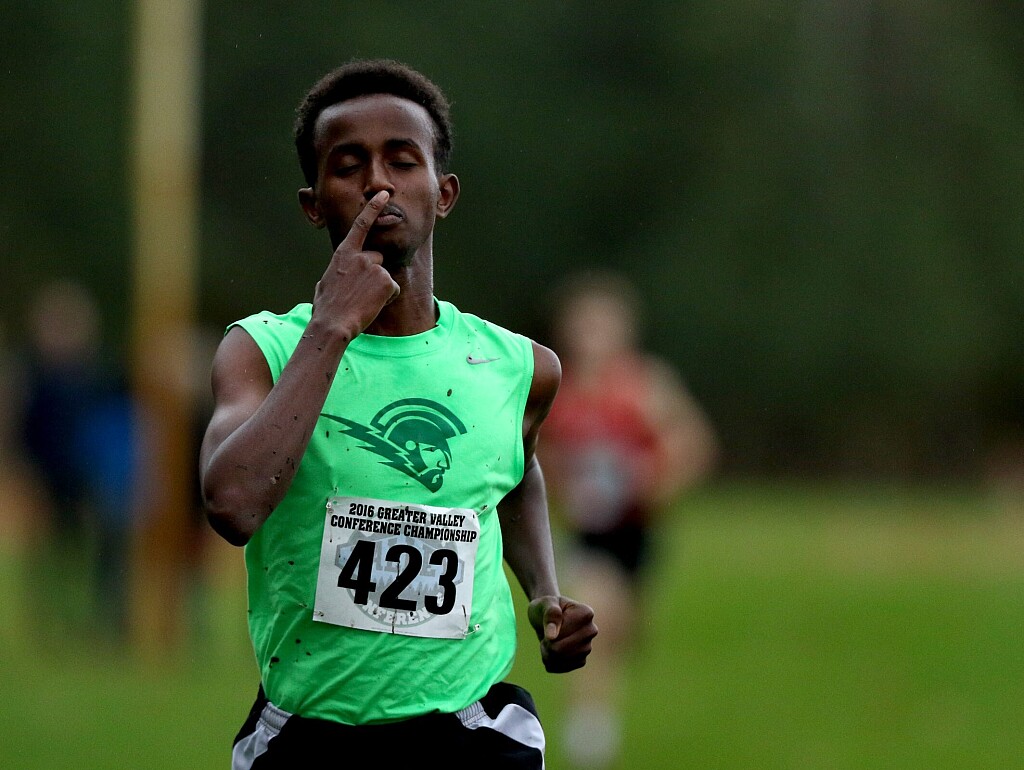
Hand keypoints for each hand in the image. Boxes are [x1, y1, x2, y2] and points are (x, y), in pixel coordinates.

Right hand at [312, 191, 400, 337]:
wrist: (333, 324)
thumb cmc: (326, 308)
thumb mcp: (324, 285)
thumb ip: (334, 275)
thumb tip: (329, 280)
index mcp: (344, 253)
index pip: (361, 225)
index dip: (373, 208)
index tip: (383, 194)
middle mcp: (360, 256)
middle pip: (378, 258)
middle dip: (374, 273)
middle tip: (360, 292)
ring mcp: (374, 267)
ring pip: (385, 276)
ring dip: (379, 289)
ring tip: (364, 301)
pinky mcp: (386, 281)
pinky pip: (393, 290)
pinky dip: (386, 299)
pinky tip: (372, 306)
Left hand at [527, 595, 597, 672]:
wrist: (547, 618)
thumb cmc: (546, 607)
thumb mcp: (544, 604)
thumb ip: (550, 615)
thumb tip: (552, 637)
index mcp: (586, 613)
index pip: (563, 632)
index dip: (549, 629)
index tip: (548, 620)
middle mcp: (591, 631)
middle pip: (562, 649)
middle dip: (548, 644)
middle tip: (545, 634)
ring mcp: (587, 647)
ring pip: (561, 660)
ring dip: (547, 653)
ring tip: (547, 642)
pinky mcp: (581, 660)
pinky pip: (561, 668)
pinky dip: (550, 662)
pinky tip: (550, 651)